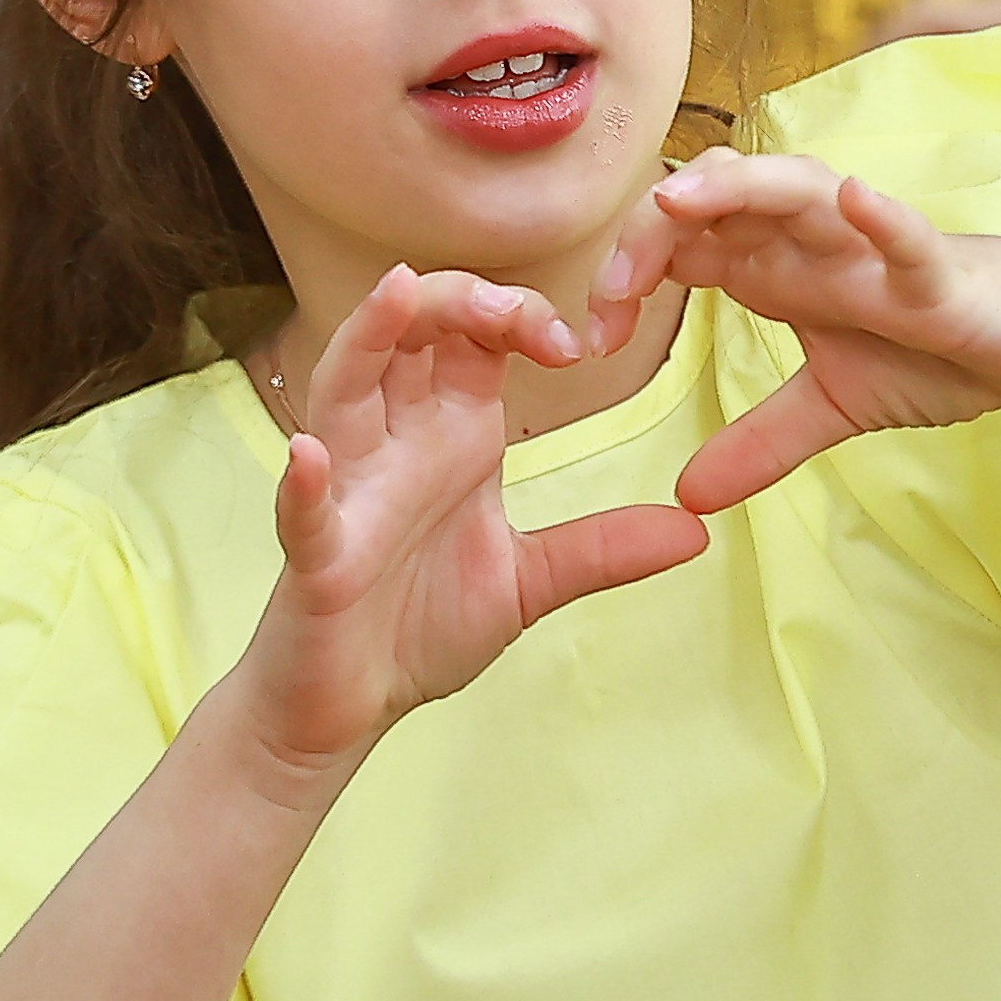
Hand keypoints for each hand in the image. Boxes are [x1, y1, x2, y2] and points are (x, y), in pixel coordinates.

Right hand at [240, 265, 705, 770]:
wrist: (350, 707)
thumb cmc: (418, 626)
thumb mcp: (531, 582)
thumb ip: (603, 548)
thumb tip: (697, 529)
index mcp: (449, 436)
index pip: (473, 338)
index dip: (518, 316)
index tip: (577, 344)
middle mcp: (395, 444)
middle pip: (410, 333)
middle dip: (458, 300)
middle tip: (518, 316)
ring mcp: (349, 492)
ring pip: (343, 387)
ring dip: (367, 336)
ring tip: (398, 292)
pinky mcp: (316, 557)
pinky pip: (303, 511)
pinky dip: (303, 483)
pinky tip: (309, 455)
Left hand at [591, 153, 1000, 514]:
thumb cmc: (943, 350)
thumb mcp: (835, 407)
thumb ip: (761, 443)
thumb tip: (687, 497)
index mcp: (779, 265)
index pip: (682, 244)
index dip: (625, 276)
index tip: (590, 340)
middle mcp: (816, 241)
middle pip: (718, 203)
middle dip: (655, 231)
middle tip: (611, 290)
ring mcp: (876, 248)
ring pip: (798, 194)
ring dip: (740, 190)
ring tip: (685, 200)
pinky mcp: (942, 273)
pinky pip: (907, 237)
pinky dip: (879, 218)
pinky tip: (854, 199)